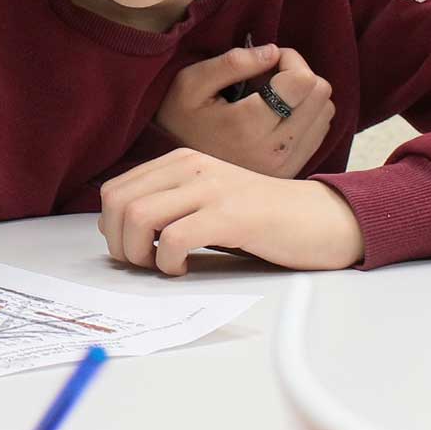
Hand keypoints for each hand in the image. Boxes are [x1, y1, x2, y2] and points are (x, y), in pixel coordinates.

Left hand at [99, 148, 363, 273]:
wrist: (319, 218)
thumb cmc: (261, 217)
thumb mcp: (207, 197)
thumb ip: (169, 203)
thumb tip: (119, 230)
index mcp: (181, 161)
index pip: (114, 189)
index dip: (111, 228)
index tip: (131, 250)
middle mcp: (191, 166)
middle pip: (119, 204)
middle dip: (119, 244)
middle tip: (143, 264)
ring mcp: (211, 188)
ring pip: (138, 217)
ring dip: (139, 254)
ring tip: (163, 266)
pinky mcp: (230, 215)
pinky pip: (173, 238)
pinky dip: (168, 262)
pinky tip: (184, 268)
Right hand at [155, 44, 334, 178]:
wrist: (179, 171)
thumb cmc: (180, 119)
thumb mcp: (190, 83)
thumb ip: (232, 63)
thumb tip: (273, 52)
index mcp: (248, 125)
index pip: (303, 80)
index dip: (290, 58)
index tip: (268, 60)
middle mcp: (274, 149)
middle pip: (321, 93)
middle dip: (299, 74)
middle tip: (270, 76)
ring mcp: (286, 164)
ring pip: (326, 111)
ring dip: (305, 95)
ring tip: (273, 97)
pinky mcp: (292, 171)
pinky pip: (321, 130)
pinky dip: (307, 114)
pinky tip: (279, 115)